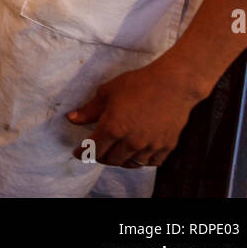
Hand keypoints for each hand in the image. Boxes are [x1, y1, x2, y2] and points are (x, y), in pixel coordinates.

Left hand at [67, 60, 205, 167]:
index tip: (78, 153)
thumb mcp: (107, 92)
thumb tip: (72, 119)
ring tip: (115, 152)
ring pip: (130, 164)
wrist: (173, 84)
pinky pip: (150, 163)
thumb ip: (89, 110)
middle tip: (97, 150)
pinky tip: (137, 153)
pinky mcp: (167, 147)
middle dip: (100, 156)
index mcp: (113, 128)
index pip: (93, 149)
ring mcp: (150, 146)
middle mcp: (131, 142)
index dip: (82, 152)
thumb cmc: (138, 83)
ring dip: (120, 160)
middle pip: (110, 160)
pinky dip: (141, 161)